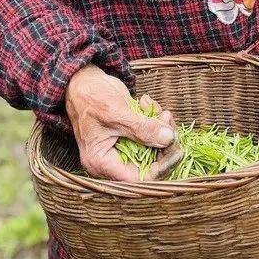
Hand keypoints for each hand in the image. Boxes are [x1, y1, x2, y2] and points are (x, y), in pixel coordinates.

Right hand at [65, 65, 175, 180]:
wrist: (82, 81)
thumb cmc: (91, 98)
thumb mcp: (116, 113)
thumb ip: (142, 128)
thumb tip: (169, 139)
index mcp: (102, 164)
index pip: (139, 178)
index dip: (161, 166)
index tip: (176, 148)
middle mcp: (112, 161)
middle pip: (150, 164)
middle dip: (165, 143)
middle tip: (167, 118)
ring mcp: (122, 148)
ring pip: (153, 148)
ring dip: (162, 127)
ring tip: (158, 109)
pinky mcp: (129, 135)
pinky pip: (149, 134)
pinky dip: (154, 118)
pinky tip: (146, 102)